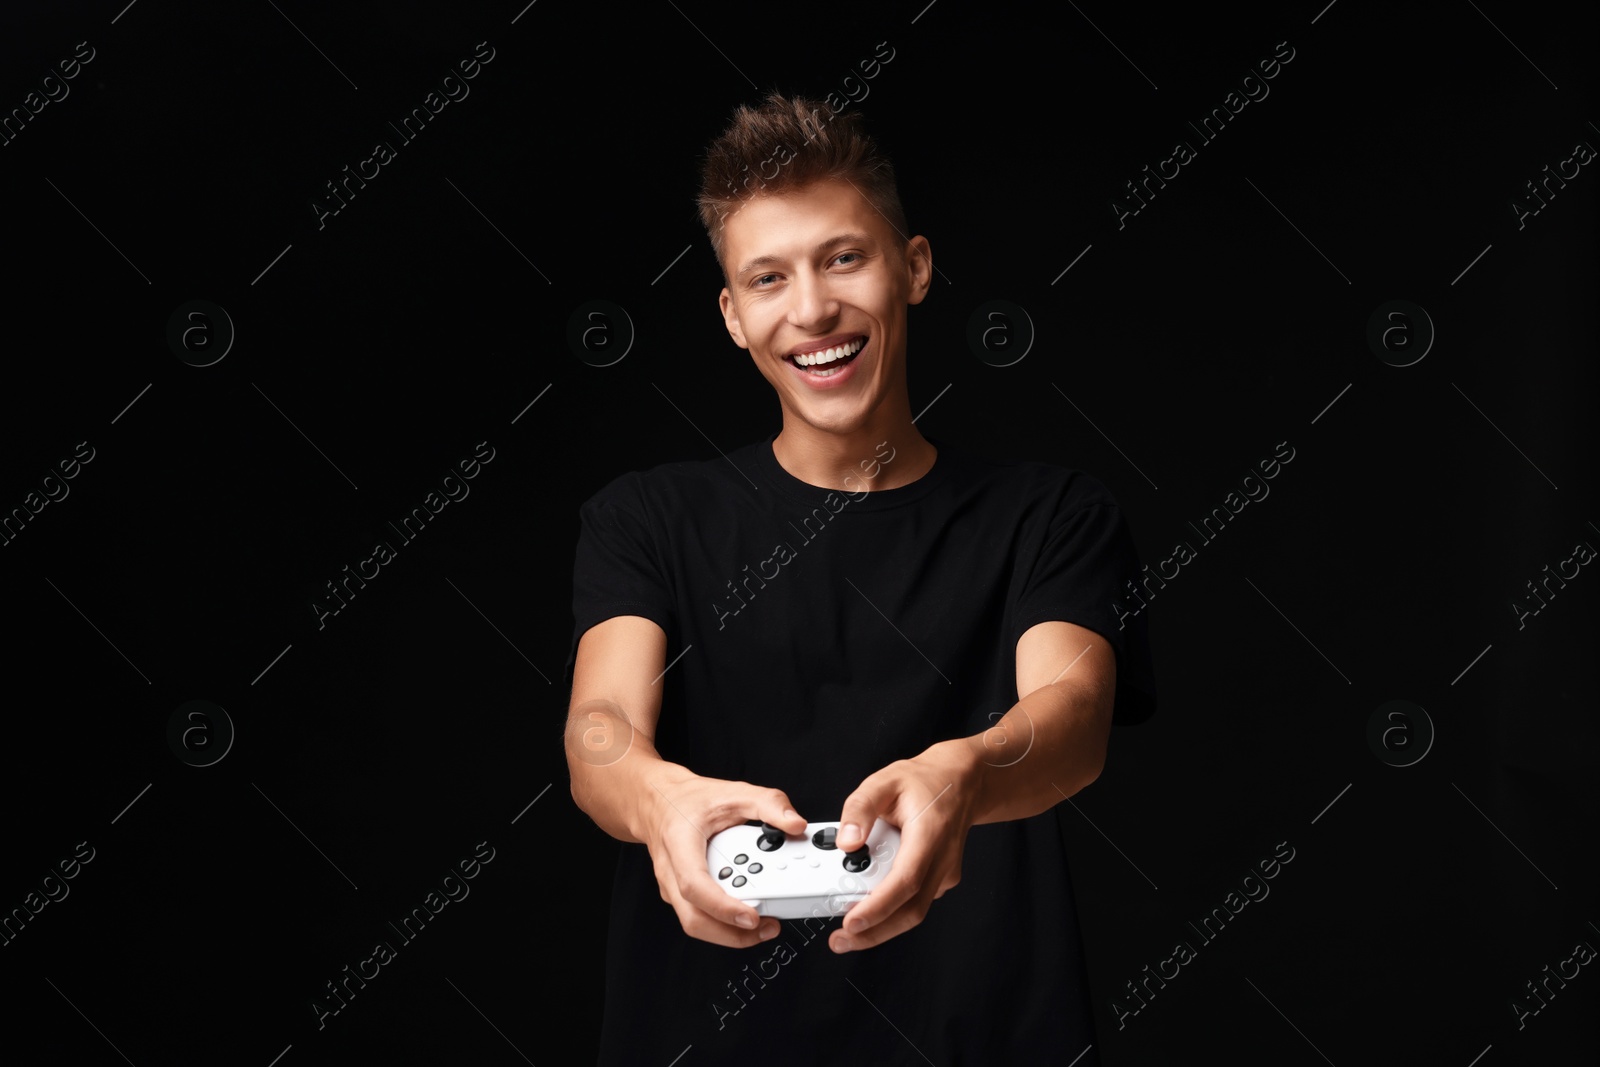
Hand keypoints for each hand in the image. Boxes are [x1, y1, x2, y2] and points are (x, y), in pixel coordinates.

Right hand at [640, 767, 807, 948]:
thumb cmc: (688, 799)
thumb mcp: (733, 792)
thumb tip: (795, 824)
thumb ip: (768, 804)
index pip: (695, 885)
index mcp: (680, 843)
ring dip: (729, 933)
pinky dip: (722, 922)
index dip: (723, 907)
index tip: (751, 916)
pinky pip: (699, 916)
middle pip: (694, 918)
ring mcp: (672, 886)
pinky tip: (745, 912)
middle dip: (732, 934)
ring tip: (763, 926)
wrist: (657, 801)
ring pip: (695, 923)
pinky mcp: (679, 893)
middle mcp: (671, 870)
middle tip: (767, 928)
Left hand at [829, 740, 981, 952]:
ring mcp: (945, 872)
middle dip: (874, 933)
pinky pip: (916, 901)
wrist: (962, 781)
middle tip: (840, 941)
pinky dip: (892, 911)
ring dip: (882, 928)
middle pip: (911, 909)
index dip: (879, 907)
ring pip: (915, 911)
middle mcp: (942, 859)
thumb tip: (846, 842)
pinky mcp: (942, 878)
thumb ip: (860, 808)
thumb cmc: (924, 781)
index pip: (906, 880)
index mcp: (929, 834)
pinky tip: (869, 908)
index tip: (852, 922)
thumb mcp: (884, 780)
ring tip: (848, 933)